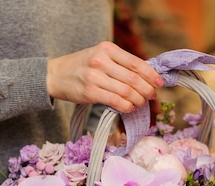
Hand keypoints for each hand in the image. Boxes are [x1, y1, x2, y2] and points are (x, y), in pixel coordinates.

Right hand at [47, 41, 163, 112]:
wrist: (55, 75)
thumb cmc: (82, 67)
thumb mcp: (100, 56)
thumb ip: (120, 63)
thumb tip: (146, 76)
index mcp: (107, 49)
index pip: (136, 62)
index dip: (151, 74)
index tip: (159, 83)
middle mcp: (101, 61)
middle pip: (133, 78)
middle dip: (146, 90)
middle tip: (150, 96)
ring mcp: (95, 77)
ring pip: (126, 91)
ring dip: (138, 100)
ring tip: (140, 103)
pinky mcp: (90, 92)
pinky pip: (116, 101)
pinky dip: (126, 107)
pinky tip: (129, 108)